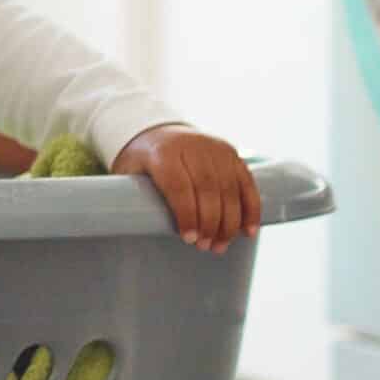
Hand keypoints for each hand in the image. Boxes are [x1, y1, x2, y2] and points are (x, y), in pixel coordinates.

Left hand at [112, 126, 260, 253]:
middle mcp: (192, 146)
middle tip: (206, 247)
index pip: (178, 185)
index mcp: (163, 152)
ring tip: (221, 245)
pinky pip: (246, 183)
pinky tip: (247, 232)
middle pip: (207, 189)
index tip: (189, 239)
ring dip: (229, 222)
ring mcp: (215, 148)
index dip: (186, 214)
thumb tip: (130, 227)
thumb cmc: (142, 161)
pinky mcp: (232, 153)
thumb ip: (130, 195)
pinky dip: (250, 209)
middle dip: (210, 223)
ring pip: (229, 189)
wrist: (159, 132)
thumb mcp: (129, 173)